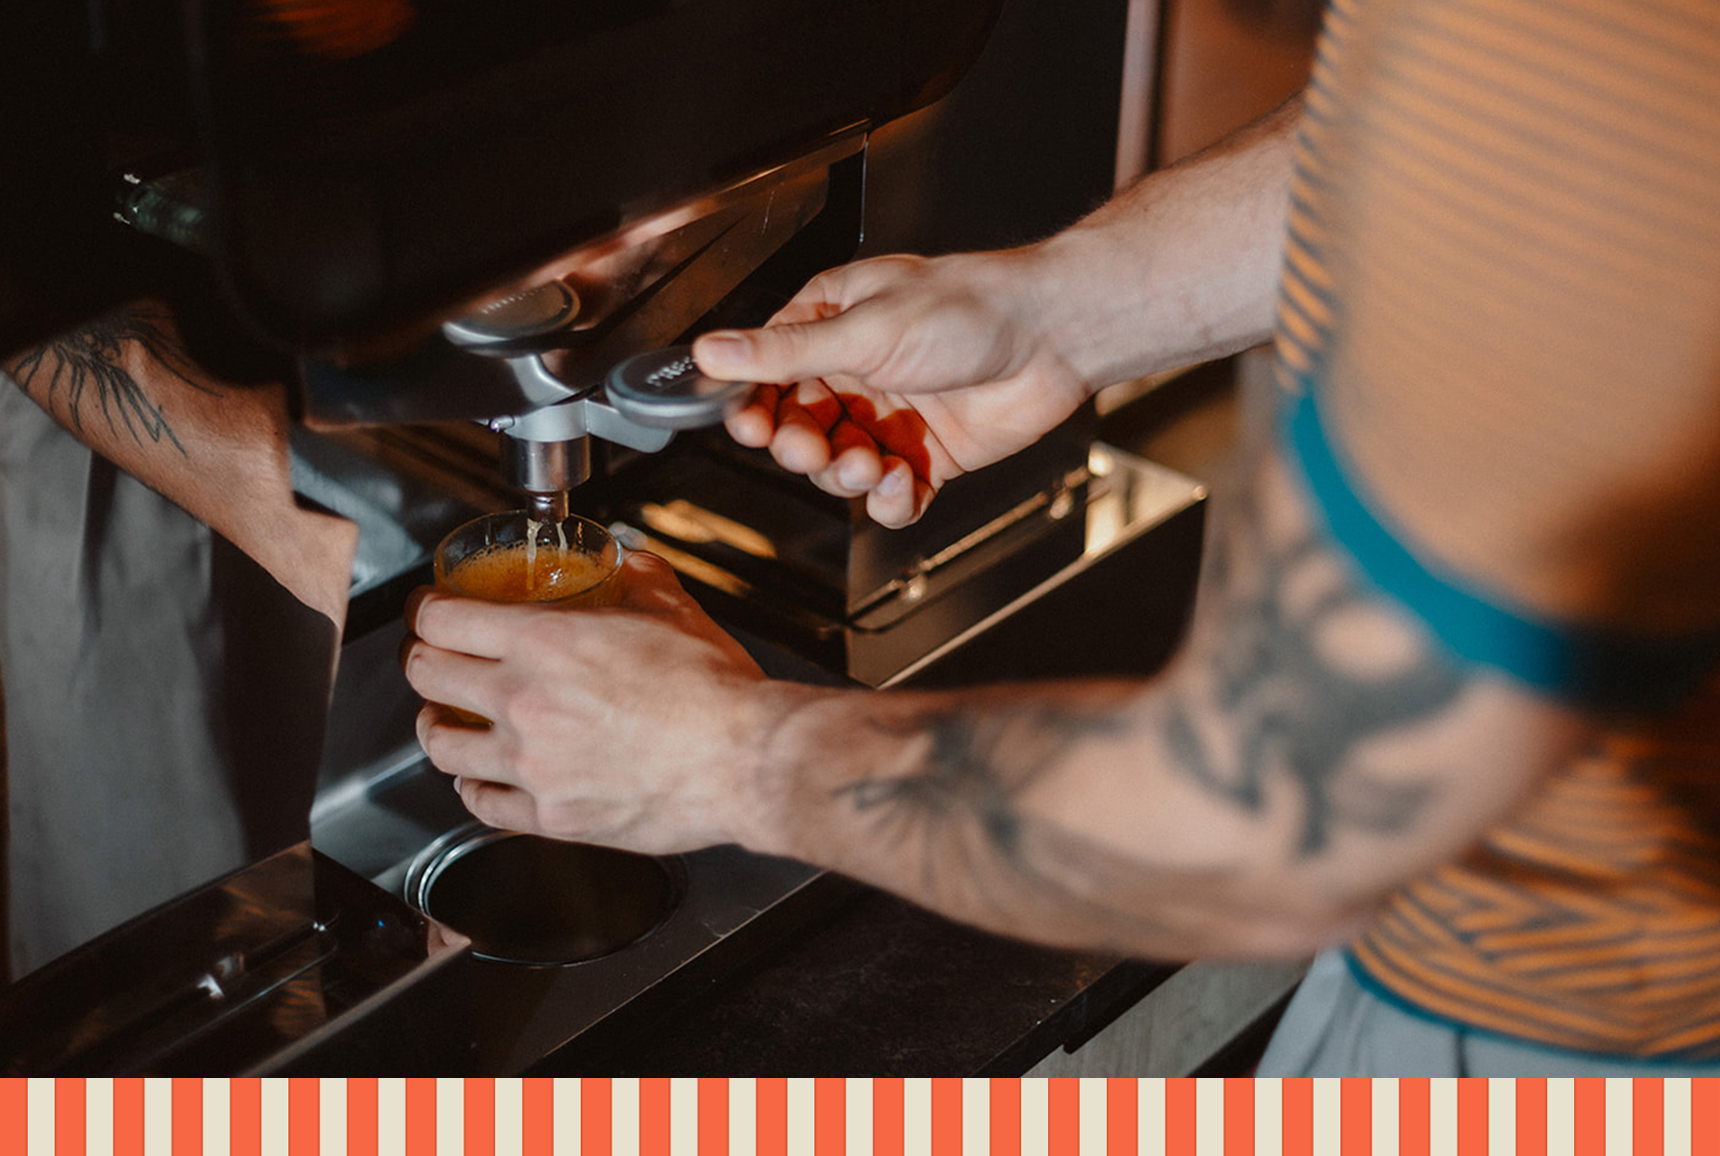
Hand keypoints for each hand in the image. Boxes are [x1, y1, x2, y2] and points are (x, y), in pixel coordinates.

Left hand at [401, 552, 793, 853]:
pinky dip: (473, 788)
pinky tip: (480, 779)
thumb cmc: (714, 691)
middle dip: (421, 660)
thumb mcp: (673, 609)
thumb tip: (627, 564)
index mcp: (543, 644)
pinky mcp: (551, 817)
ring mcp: (531, 765)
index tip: (429, 610)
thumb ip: (638, 579)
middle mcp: (523, 703)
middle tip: (430, 657)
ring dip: (433, 726)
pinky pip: (482, 804)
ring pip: (441, 747)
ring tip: (443, 721)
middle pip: (426, 676)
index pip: (444, 620)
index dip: (425, 609)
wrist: (744, 760)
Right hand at [693, 250, 1093, 526]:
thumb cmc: (969, 307)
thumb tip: (711, 351)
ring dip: (847, 476)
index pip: (765, 376)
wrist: (1052, 337)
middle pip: (796, 430)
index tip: (751, 427)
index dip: (752, 407)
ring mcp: (889, 418)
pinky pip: (889, 496)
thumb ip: (785, 352)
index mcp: (828, 326)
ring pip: (838, 469)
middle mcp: (854, 373)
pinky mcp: (926, 456)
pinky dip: (891, 501)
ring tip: (871, 465)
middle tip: (817, 449)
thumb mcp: (864, 328)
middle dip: (801, 447)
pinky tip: (904, 486)